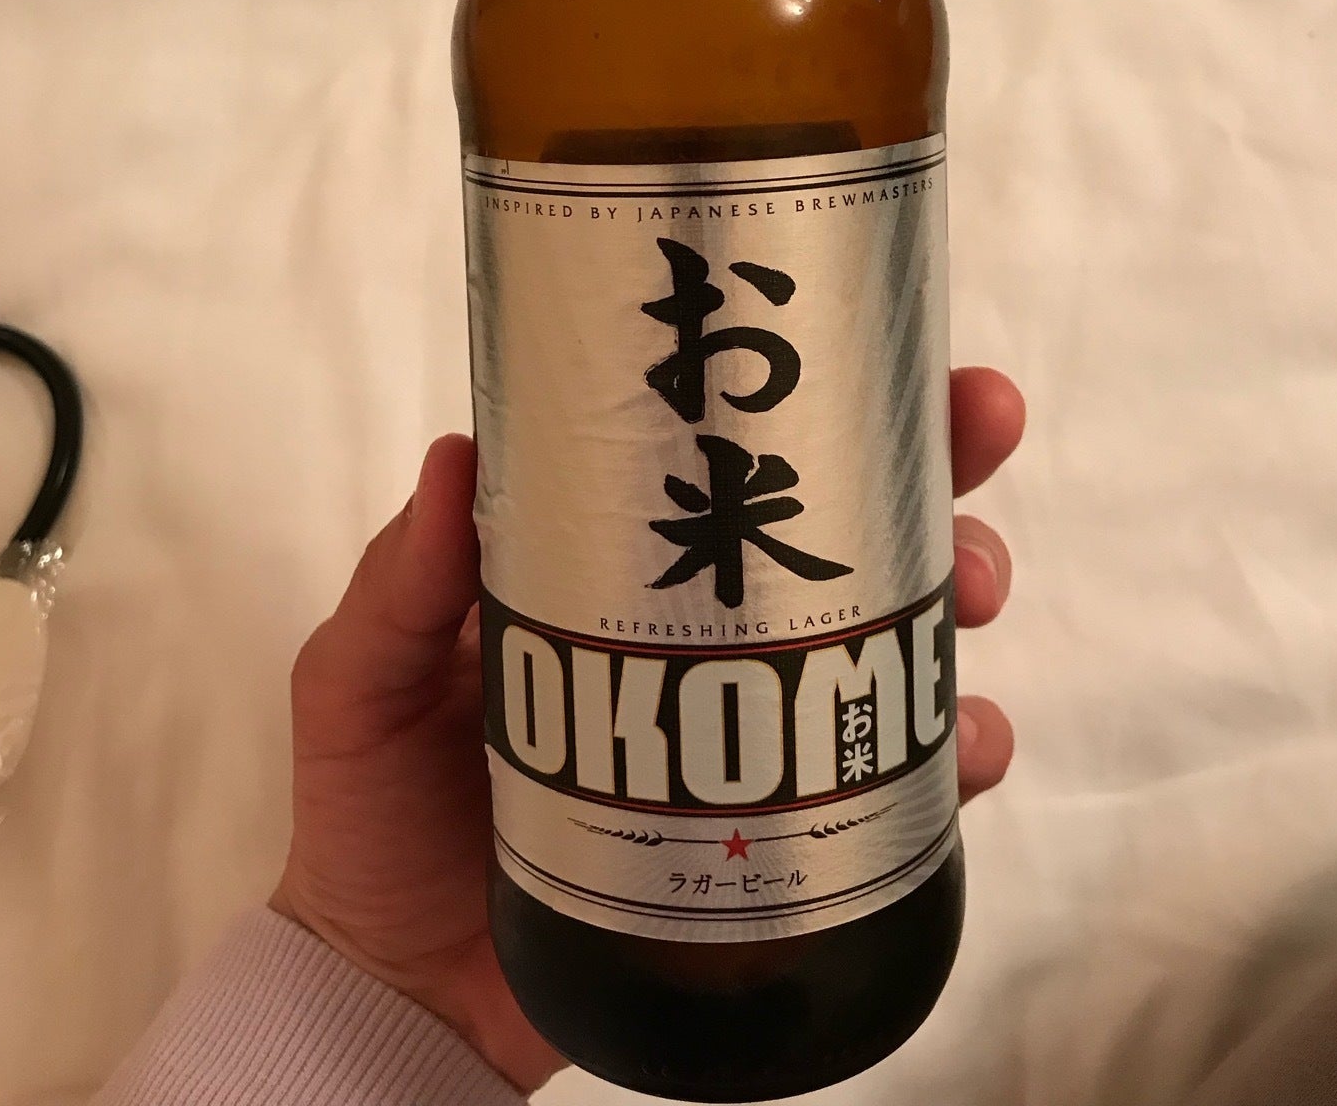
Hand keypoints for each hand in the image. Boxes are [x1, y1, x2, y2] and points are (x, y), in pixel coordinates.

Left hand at [271, 367, 1022, 1091]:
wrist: (402, 994)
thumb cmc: (371, 813)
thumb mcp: (359, 682)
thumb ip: (401, 586)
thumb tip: (456, 455)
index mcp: (612, 564)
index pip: (722, 449)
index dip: (810, 388)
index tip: (885, 342)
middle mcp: (702, 628)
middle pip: (842, 520)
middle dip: (930, 466)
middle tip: (977, 439)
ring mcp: (752, 727)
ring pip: (891, 629)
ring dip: (956, 591)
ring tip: (973, 598)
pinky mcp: (783, 832)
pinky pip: (896, 780)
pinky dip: (956, 754)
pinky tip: (972, 746)